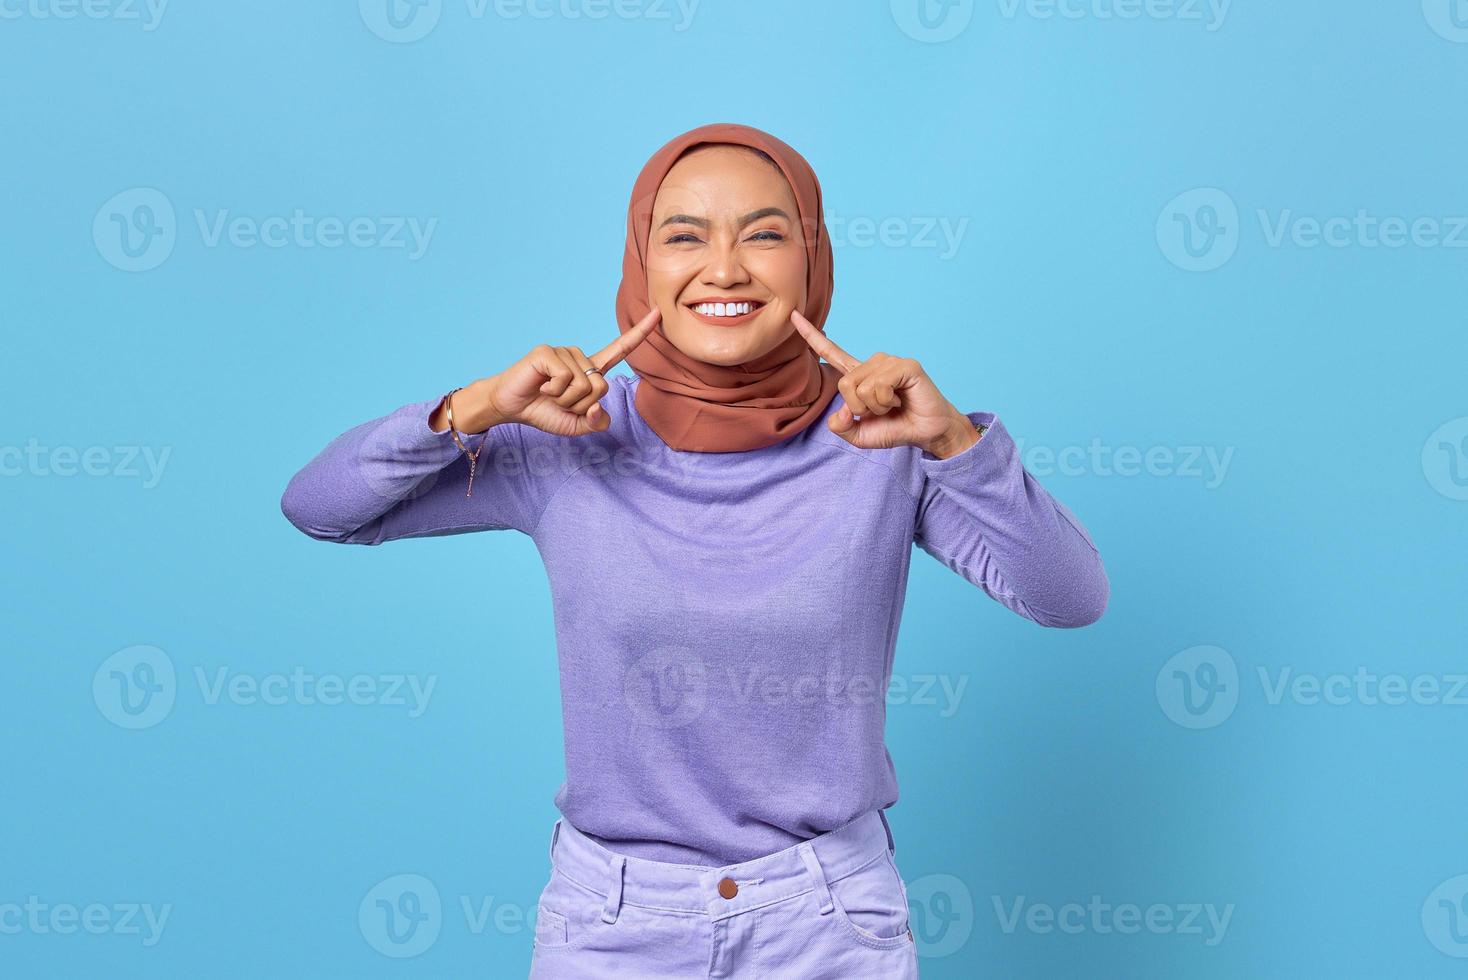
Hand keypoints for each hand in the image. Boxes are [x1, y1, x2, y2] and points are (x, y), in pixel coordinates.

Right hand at [435, 308, 660, 436]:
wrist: (512, 407)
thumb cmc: (544, 412)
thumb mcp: (577, 425)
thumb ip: (596, 422)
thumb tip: (597, 409)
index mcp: (591, 370)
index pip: (621, 349)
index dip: (640, 332)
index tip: (659, 314)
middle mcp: (580, 357)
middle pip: (601, 386)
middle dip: (580, 404)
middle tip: (559, 401)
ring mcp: (564, 352)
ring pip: (584, 385)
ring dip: (565, 400)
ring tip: (548, 393)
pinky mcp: (547, 352)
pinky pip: (565, 379)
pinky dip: (553, 392)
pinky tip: (541, 386)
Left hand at [790, 310, 979, 458]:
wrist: (927, 434)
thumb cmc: (897, 428)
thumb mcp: (860, 436)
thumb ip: (841, 428)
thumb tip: (841, 413)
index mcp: (859, 375)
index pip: (831, 353)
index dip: (811, 336)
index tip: (793, 316)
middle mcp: (872, 363)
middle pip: (844, 384)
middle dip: (859, 408)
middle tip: (882, 411)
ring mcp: (889, 362)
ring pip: (859, 386)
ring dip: (875, 407)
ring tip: (894, 405)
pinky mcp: (905, 366)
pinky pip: (878, 386)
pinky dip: (886, 402)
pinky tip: (901, 399)